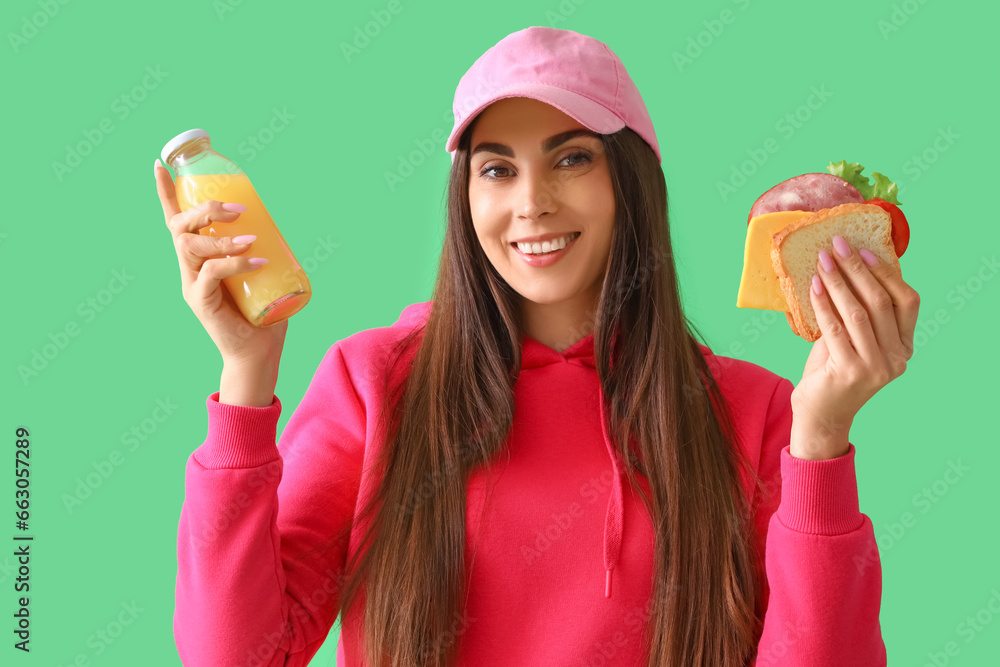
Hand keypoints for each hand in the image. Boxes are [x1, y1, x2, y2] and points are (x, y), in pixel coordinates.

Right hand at [154, 160, 287, 367]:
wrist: (258, 352)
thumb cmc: (260, 311)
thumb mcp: (260, 273)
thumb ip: (261, 251)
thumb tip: (278, 226)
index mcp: (198, 258)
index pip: (176, 220)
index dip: (166, 194)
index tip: (160, 166)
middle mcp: (188, 268)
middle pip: (180, 227)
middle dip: (204, 209)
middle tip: (237, 209)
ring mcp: (191, 284)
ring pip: (189, 246)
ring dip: (221, 237)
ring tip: (251, 238)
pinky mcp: (200, 301)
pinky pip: (211, 273)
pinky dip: (235, 263)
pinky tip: (257, 260)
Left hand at [790, 235, 919, 457]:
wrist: (820, 414)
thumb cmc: (834, 371)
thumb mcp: (852, 339)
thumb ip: (858, 312)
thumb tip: (846, 266)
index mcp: (905, 347)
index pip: (906, 302)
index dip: (887, 273)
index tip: (865, 250)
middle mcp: (897, 358)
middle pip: (880, 302)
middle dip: (857, 269)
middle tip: (837, 246)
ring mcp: (876, 367)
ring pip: (858, 312)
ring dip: (838, 282)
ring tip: (822, 261)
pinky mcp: (851, 372)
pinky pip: (834, 328)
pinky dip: (823, 303)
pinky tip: (813, 286)